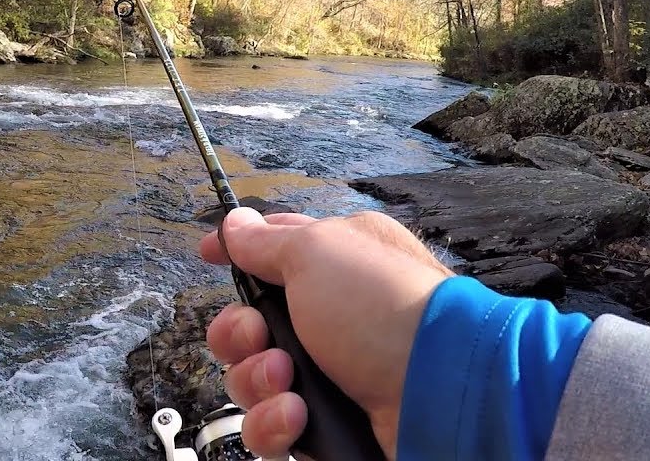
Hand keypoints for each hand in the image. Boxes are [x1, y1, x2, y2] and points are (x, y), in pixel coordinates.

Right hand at [198, 208, 453, 459]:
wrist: (438, 394)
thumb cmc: (385, 310)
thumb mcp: (317, 252)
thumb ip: (266, 241)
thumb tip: (235, 223)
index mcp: (336, 265)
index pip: (271, 252)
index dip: (237, 253)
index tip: (210, 253)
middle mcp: (330, 320)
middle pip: (249, 325)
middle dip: (239, 332)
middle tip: (259, 334)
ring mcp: (328, 375)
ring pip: (252, 378)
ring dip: (257, 378)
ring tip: (288, 378)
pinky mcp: (325, 425)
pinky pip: (269, 426)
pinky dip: (275, 421)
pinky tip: (298, 414)